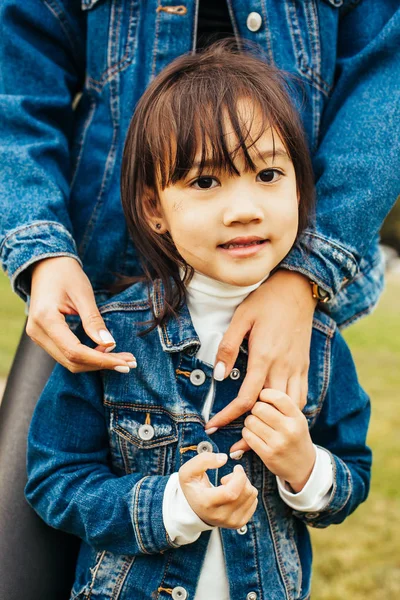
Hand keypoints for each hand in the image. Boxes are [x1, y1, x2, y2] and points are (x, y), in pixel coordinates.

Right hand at [27, 256, 135, 372]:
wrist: (46, 265)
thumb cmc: (66, 274)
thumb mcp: (83, 294)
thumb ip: (94, 320)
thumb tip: (110, 345)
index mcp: (45, 319)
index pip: (75, 351)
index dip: (101, 360)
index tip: (125, 363)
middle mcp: (37, 332)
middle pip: (72, 361)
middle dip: (102, 364)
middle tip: (130, 362)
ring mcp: (38, 336)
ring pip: (69, 361)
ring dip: (96, 363)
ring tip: (122, 358)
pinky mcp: (44, 337)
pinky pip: (66, 354)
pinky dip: (87, 357)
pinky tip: (106, 351)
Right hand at [178, 452, 257, 528]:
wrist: (194, 508)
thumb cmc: (193, 487)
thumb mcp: (188, 471)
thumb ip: (203, 460)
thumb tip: (224, 458)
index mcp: (206, 503)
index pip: (231, 493)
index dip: (239, 477)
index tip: (236, 468)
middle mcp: (219, 516)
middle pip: (245, 492)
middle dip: (242, 477)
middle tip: (230, 476)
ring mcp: (230, 522)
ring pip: (251, 496)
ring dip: (244, 485)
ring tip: (231, 485)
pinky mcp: (239, 523)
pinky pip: (254, 502)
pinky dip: (247, 493)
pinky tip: (235, 493)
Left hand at [204, 270, 316, 454]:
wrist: (297, 289)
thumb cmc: (265, 301)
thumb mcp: (241, 318)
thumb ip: (229, 347)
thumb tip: (219, 375)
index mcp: (264, 357)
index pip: (246, 398)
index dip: (229, 416)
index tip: (214, 426)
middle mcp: (283, 367)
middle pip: (268, 410)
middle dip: (251, 431)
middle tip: (235, 445)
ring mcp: (297, 368)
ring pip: (289, 408)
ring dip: (272, 424)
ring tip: (257, 437)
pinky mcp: (305, 366)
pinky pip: (301, 397)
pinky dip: (290, 411)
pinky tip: (279, 416)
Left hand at [242, 389, 315, 491]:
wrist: (304, 466)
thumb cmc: (296, 437)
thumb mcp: (296, 419)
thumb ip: (281, 406)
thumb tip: (256, 392)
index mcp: (297, 417)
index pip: (278, 396)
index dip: (265, 394)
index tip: (262, 397)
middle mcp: (289, 429)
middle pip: (259, 407)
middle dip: (255, 409)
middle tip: (258, 414)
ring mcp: (278, 443)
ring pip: (250, 421)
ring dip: (249, 422)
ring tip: (257, 425)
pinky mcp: (268, 455)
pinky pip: (247, 436)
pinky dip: (247, 433)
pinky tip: (254, 435)